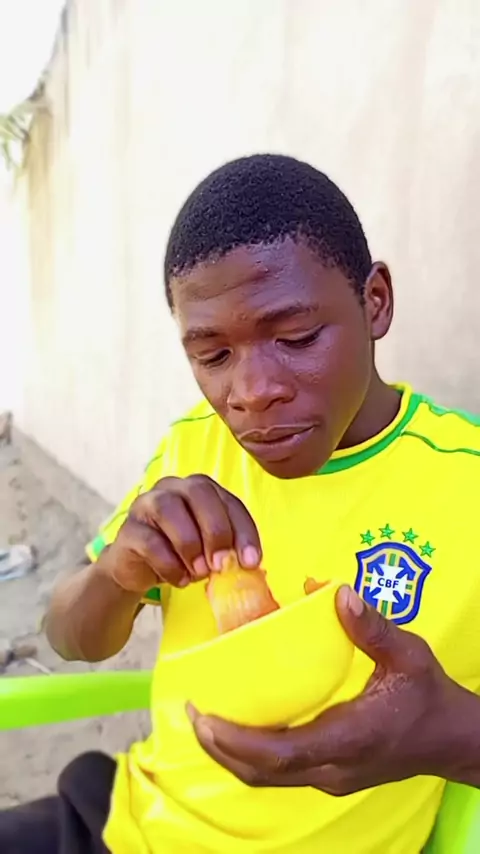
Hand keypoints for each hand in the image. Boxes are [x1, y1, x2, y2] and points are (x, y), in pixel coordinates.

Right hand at [100, 475, 260, 593]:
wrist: (138, 570)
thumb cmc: (180, 554)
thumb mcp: (209, 551)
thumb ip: (227, 550)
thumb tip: (247, 565)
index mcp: (200, 489)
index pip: (229, 500)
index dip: (243, 530)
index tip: (251, 561)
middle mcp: (173, 487)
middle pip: (199, 492)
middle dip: (216, 530)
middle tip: (221, 564)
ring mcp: (147, 504)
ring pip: (169, 509)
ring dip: (190, 544)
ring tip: (199, 573)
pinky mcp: (128, 529)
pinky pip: (150, 541)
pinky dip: (169, 564)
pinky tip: (179, 579)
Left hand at [189, 586, 478, 793]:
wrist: (452, 739)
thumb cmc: (429, 696)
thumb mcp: (408, 654)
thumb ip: (372, 627)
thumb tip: (336, 591)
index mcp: (347, 741)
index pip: (280, 754)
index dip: (236, 740)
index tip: (204, 715)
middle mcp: (333, 769)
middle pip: (262, 773)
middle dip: (220, 747)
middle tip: (192, 712)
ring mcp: (331, 777)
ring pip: (267, 778)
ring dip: (231, 754)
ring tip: (206, 720)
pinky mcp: (331, 775)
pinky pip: (280, 772)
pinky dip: (251, 755)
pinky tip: (240, 727)